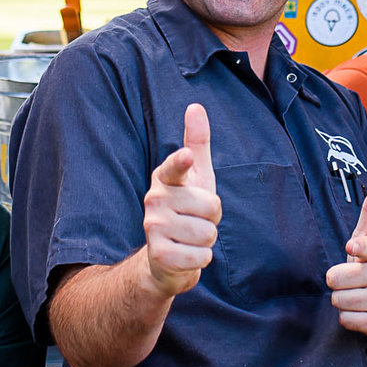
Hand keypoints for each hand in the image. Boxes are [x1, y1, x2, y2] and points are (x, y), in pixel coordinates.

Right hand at [141, 104, 218, 297]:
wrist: (166, 259)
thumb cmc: (187, 211)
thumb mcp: (197, 177)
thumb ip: (197, 143)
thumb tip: (195, 106)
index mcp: (165, 179)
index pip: (174, 168)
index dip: (181, 162)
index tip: (187, 155)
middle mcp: (155, 200)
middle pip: (211, 206)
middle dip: (213, 219)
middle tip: (197, 221)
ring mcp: (153, 227)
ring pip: (208, 233)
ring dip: (207, 241)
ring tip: (191, 238)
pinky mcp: (159, 255)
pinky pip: (200, 256)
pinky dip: (201, 259)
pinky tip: (187, 255)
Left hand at [325, 181, 366, 340]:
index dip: (359, 247)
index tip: (352, 247)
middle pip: (335, 278)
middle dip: (338, 283)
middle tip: (351, 283)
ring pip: (338, 300)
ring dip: (343, 301)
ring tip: (357, 297)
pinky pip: (346, 319)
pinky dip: (349, 319)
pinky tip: (361, 313)